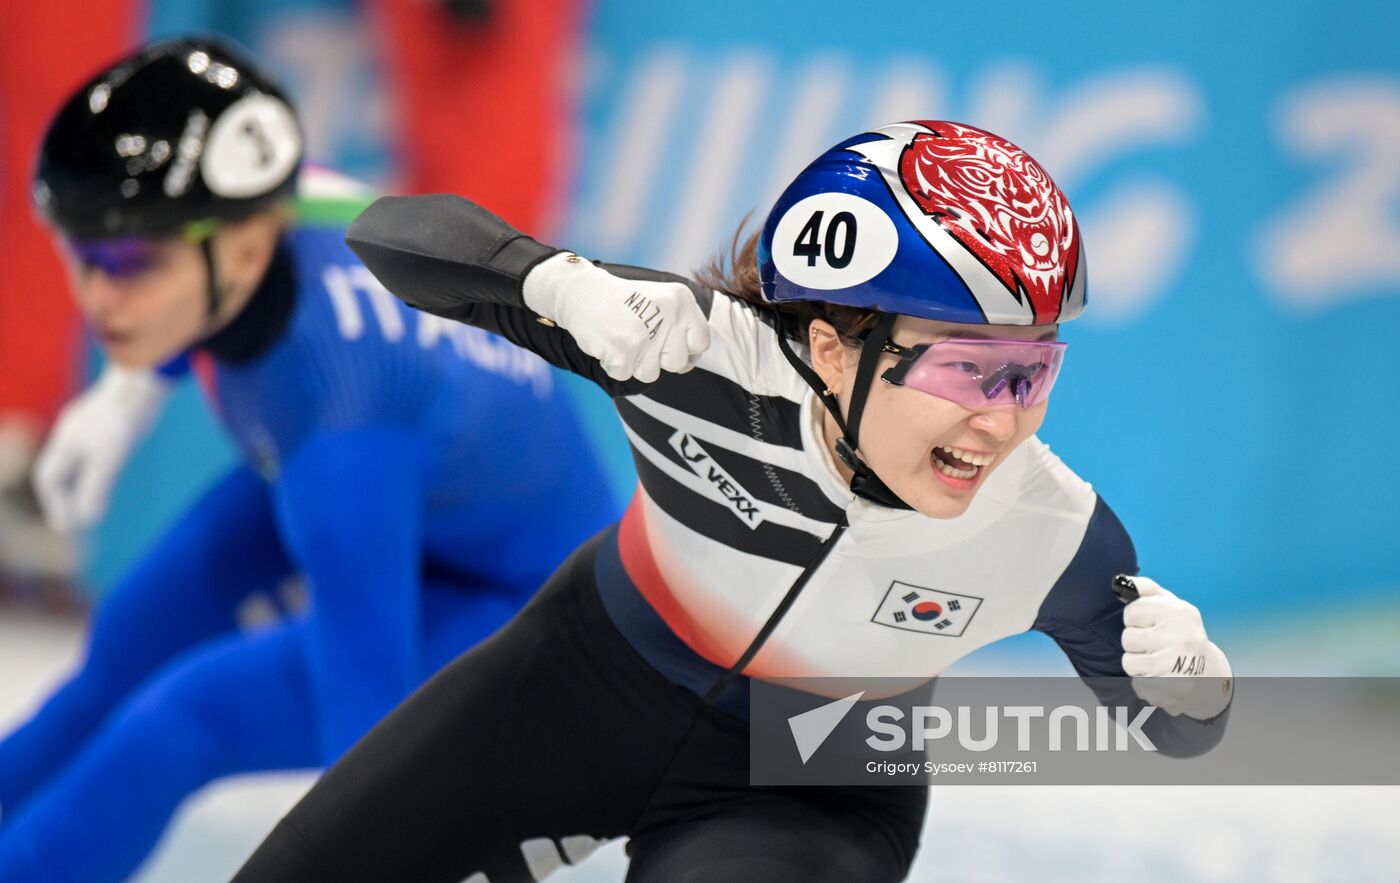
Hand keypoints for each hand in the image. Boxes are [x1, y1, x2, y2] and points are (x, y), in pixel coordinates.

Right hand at [33, 365, 169, 531]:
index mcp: (66, 440)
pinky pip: (94, 454)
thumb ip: (95, 488)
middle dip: (65, 499)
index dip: (56, 505)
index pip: (49, 479)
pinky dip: (96, 473)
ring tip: (92, 510)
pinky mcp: (109, 422)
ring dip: (81, 487)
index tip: (68, 527)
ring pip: (78, 463)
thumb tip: (86, 520)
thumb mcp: (110, 458)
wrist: (146, 378)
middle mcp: (73, 433)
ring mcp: (90, 426)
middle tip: (77, 523)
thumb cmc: (125, 417)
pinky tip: (109, 482)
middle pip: (60, 472)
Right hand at [523, 252, 709, 382]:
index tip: (668, 344)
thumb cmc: (626, 303)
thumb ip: (682, 327)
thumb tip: (689, 363)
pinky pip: (624, 375)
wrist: (583, 293)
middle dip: (658, 359)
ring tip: (623, 339)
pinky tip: (608, 342)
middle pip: (677, 363)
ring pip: (651, 374)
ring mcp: (645, 332)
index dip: (685, 351)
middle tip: (640, 338)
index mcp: (681, 299)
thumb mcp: (662, 301)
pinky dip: (613, 364)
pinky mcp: (622, 349)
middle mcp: (667, 313)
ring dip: (634, 363)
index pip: (701, 343)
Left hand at [1120, 575, 1232, 719]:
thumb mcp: (1170, 605)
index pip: (1132, 611)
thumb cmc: (1180, 632)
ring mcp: (1178, 664)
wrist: (1208, 673)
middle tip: (1156, 645)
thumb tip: (1119, 582)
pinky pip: (1138, 683)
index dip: (1135, 619)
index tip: (1150, 623)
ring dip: (1139, 664)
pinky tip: (1163, 677)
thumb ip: (1145, 590)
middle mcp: (1182, 636)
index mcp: (1180, 613)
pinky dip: (1146, 682)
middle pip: (1128, 638)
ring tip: (1158, 661)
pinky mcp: (1173, 688)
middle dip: (1136, 643)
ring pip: (1129, 663)